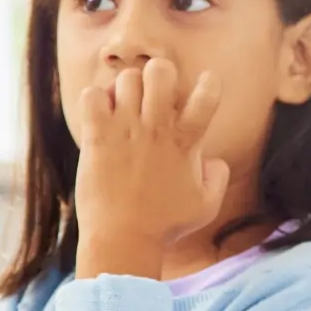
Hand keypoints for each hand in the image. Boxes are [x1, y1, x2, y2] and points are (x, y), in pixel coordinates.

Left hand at [71, 58, 226, 279]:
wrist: (122, 240)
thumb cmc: (165, 226)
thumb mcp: (206, 205)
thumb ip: (218, 177)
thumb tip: (211, 157)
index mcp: (186, 142)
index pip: (208, 95)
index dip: (208, 85)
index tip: (201, 91)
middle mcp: (156, 129)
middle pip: (160, 70)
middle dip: (160, 75)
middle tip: (153, 96)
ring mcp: (124, 131)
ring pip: (126, 78)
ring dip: (127, 89)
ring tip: (124, 108)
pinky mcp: (97, 137)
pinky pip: (92, 95)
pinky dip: (96, 99)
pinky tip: (102, 116)